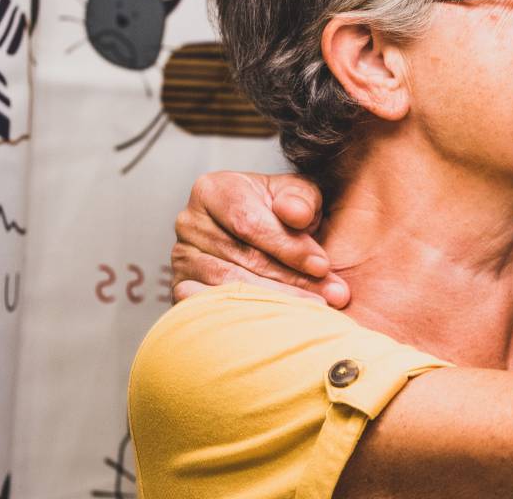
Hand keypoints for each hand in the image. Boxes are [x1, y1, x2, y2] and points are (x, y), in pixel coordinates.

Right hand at [170, 171, 350, 307]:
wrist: (263, 237)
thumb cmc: (281, 214)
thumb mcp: (299, 197)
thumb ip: (301, 199)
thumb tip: (296, 214)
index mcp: (213, 190)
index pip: (249, 222)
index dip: (288, 246)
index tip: (322, 265)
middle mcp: (190, 223)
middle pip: (242, 258)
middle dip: (292, 279)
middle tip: (330, 295)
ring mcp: (182, 259)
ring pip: (229, 287)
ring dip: (276, 301)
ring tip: (314, 311)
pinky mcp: (182, 289)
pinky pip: (212, 308)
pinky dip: (247, 316)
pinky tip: (278, 321)